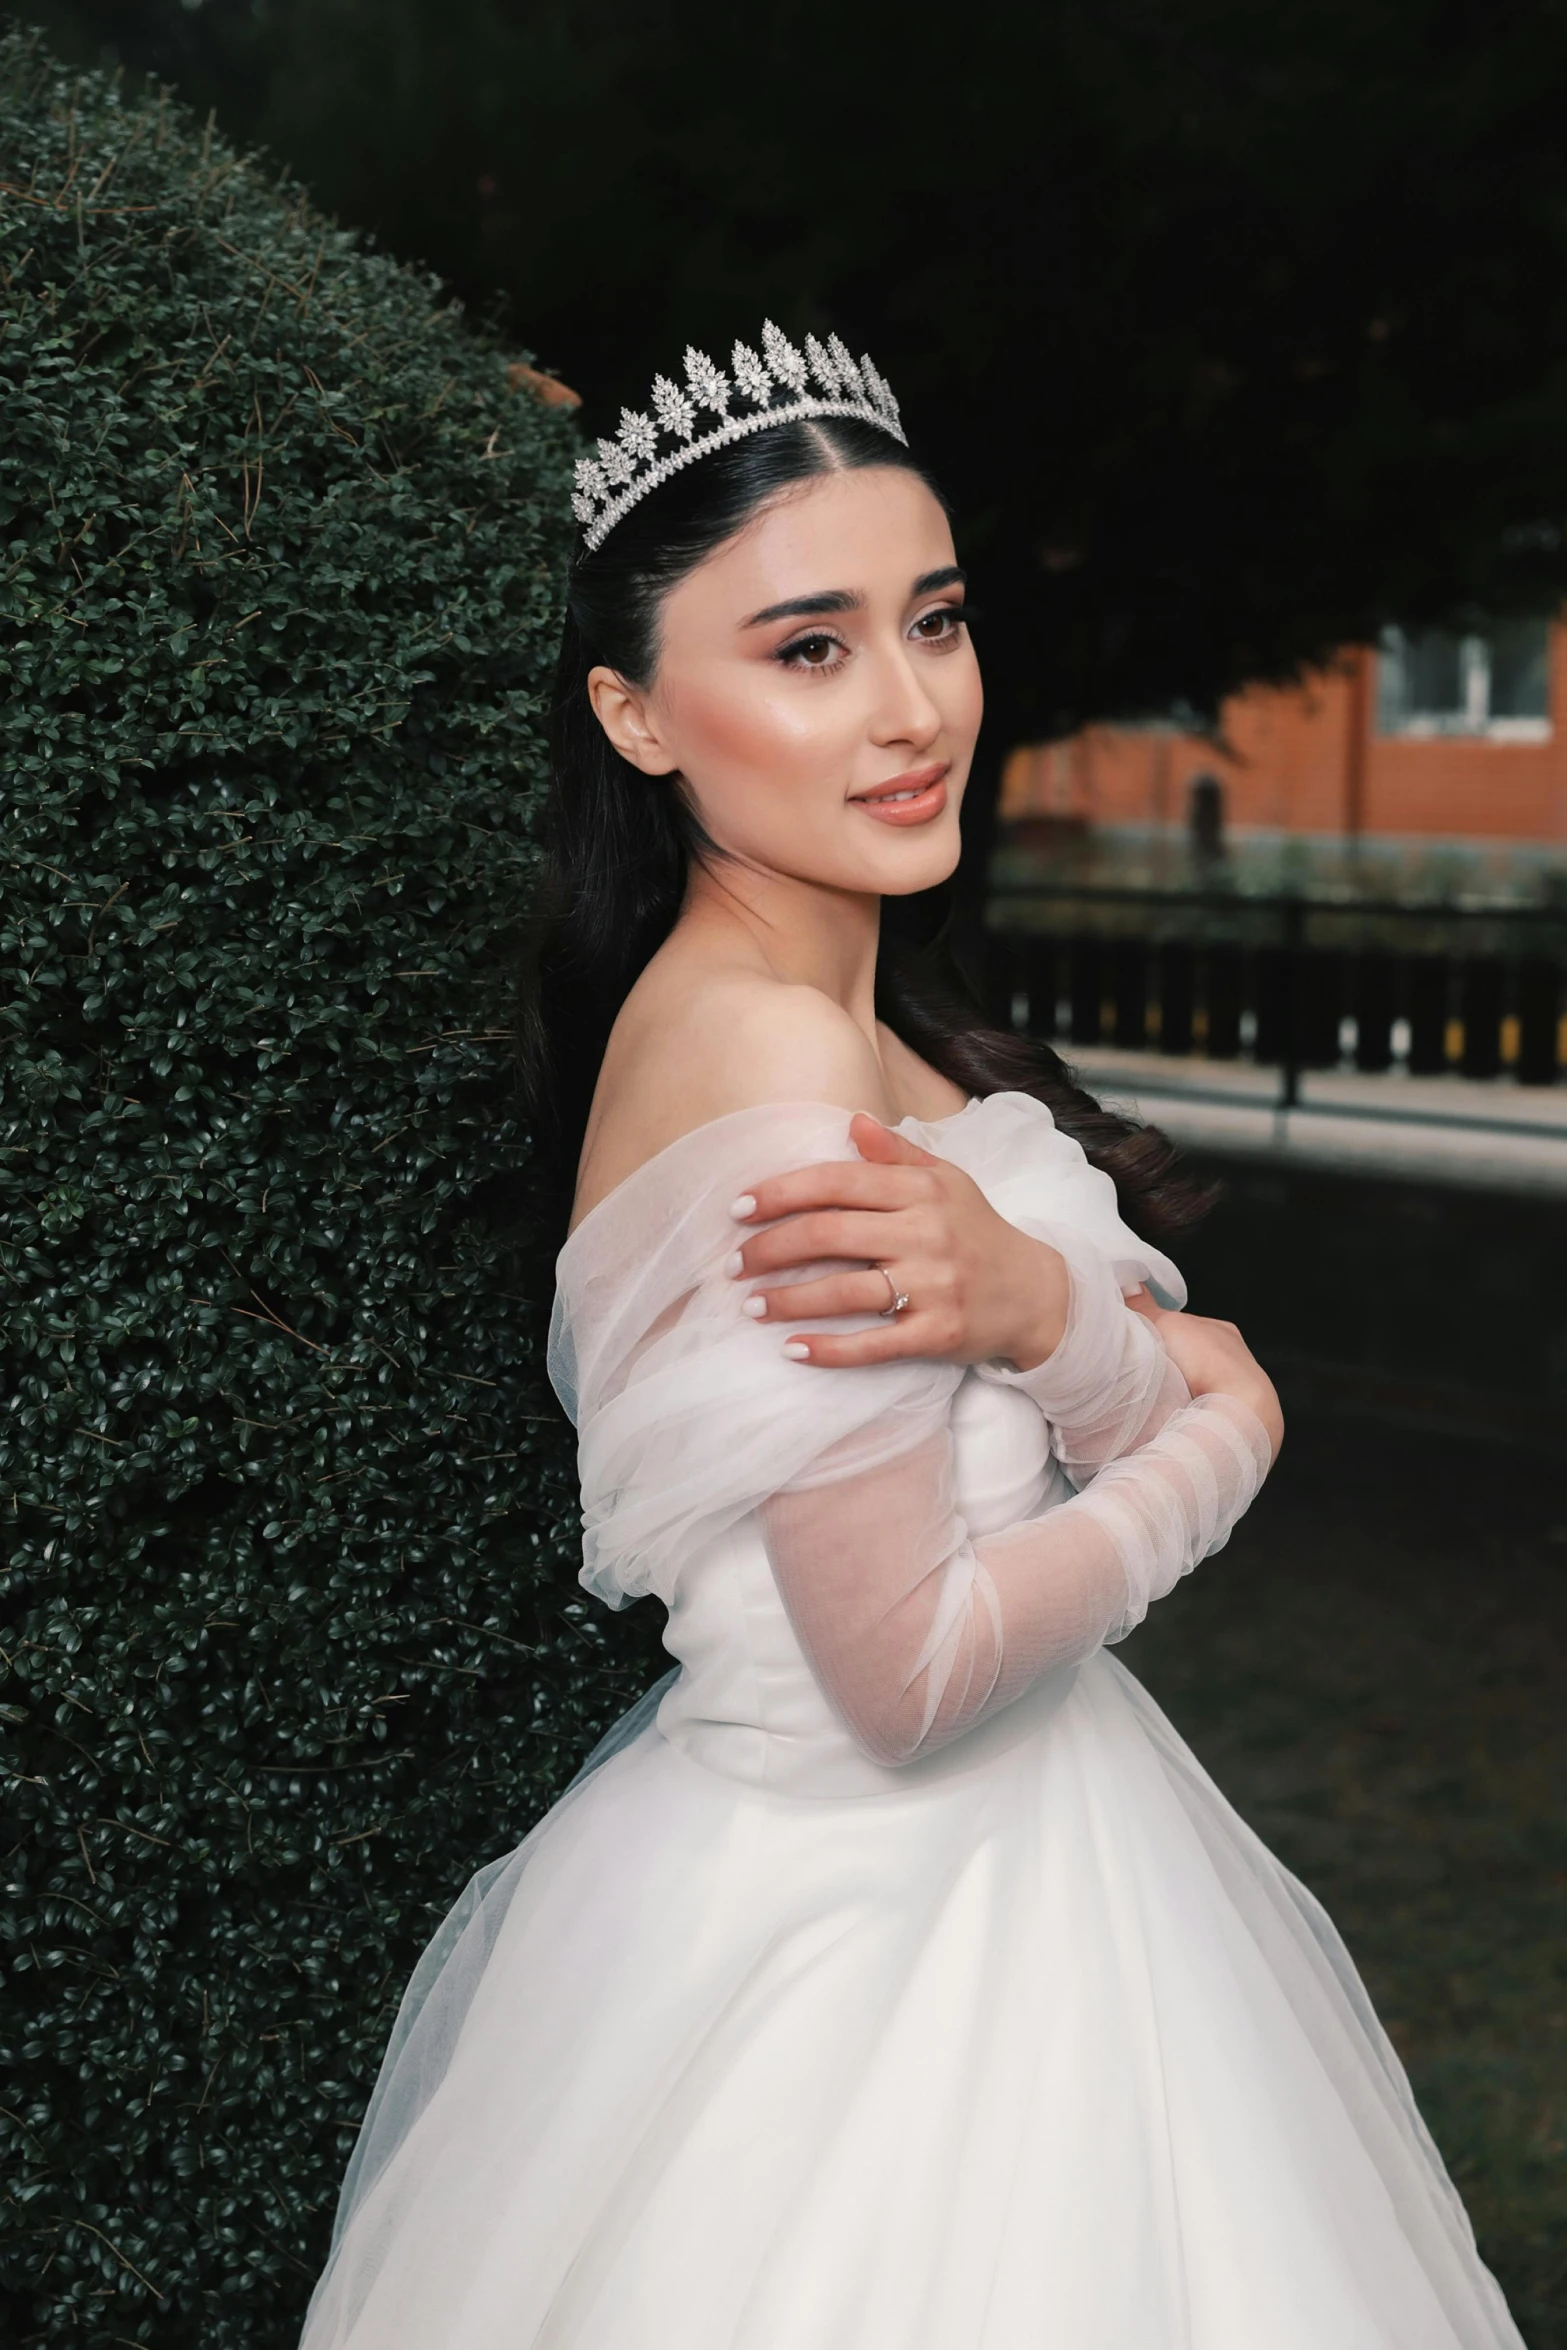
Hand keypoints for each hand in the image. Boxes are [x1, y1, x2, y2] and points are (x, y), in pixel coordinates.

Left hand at [727, 1113, 1070, 1370]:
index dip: (779, 1193)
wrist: (1037, 1293)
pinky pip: (873, 1345)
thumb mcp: (947, 1181)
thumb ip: (896, 1154)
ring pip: (842, 1291)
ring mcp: (933, 1285)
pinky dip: (828, 1350)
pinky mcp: (939, 1332)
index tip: (738, 1209)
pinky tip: (792, 1349)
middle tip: (734, 1265)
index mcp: (920, 1190)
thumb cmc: (977, 1231)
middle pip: (827, 1234)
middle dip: (769, 1249)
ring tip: (751, 1307)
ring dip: (787, 1301)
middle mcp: (925, 1233)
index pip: (835, 1182)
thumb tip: (852, 1120)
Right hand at [1126, 1291, 1284, 1460]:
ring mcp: (1235, 1386)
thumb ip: (1145, 1308)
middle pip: (1187, 1353)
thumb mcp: (1167, 1325)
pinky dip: (1186, 1406)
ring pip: (1193, 1381)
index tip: (1138, 1341)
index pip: (1181, 1325)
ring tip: (1159, 1395)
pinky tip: (1174, 1412)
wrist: (1238, 1411)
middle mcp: (1233, 1355)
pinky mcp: (1234, 1414)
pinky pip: (1200, 1405)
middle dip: (1167, 1360)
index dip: (1156, 1331)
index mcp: (1221, 1329)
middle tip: (1144, 1369)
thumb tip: (1129, 1284)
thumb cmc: (1207, 1361)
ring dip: (1176, 1386)